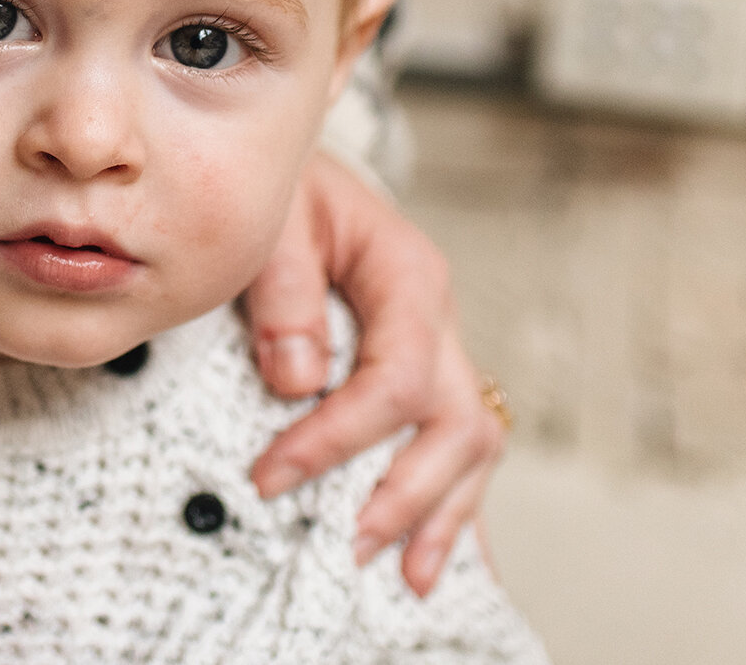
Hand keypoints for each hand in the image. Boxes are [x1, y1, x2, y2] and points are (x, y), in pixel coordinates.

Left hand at [241, 150, 505, 595]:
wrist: (297, 168)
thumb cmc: (282, 190)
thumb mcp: (272, 222)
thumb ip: (284, 294)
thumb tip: (298, 381)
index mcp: (408, 275)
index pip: (397, 380)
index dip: (337, 438)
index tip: (271, 476)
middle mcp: (438, 316)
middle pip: (457, 423)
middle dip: (408, 494)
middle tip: (349, 542)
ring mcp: (440, 345)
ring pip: (473, 441)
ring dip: (443, 512)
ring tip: (407, 576)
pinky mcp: (425, 367)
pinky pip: (456, 440)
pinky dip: (451, 500)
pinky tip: (436, 553)